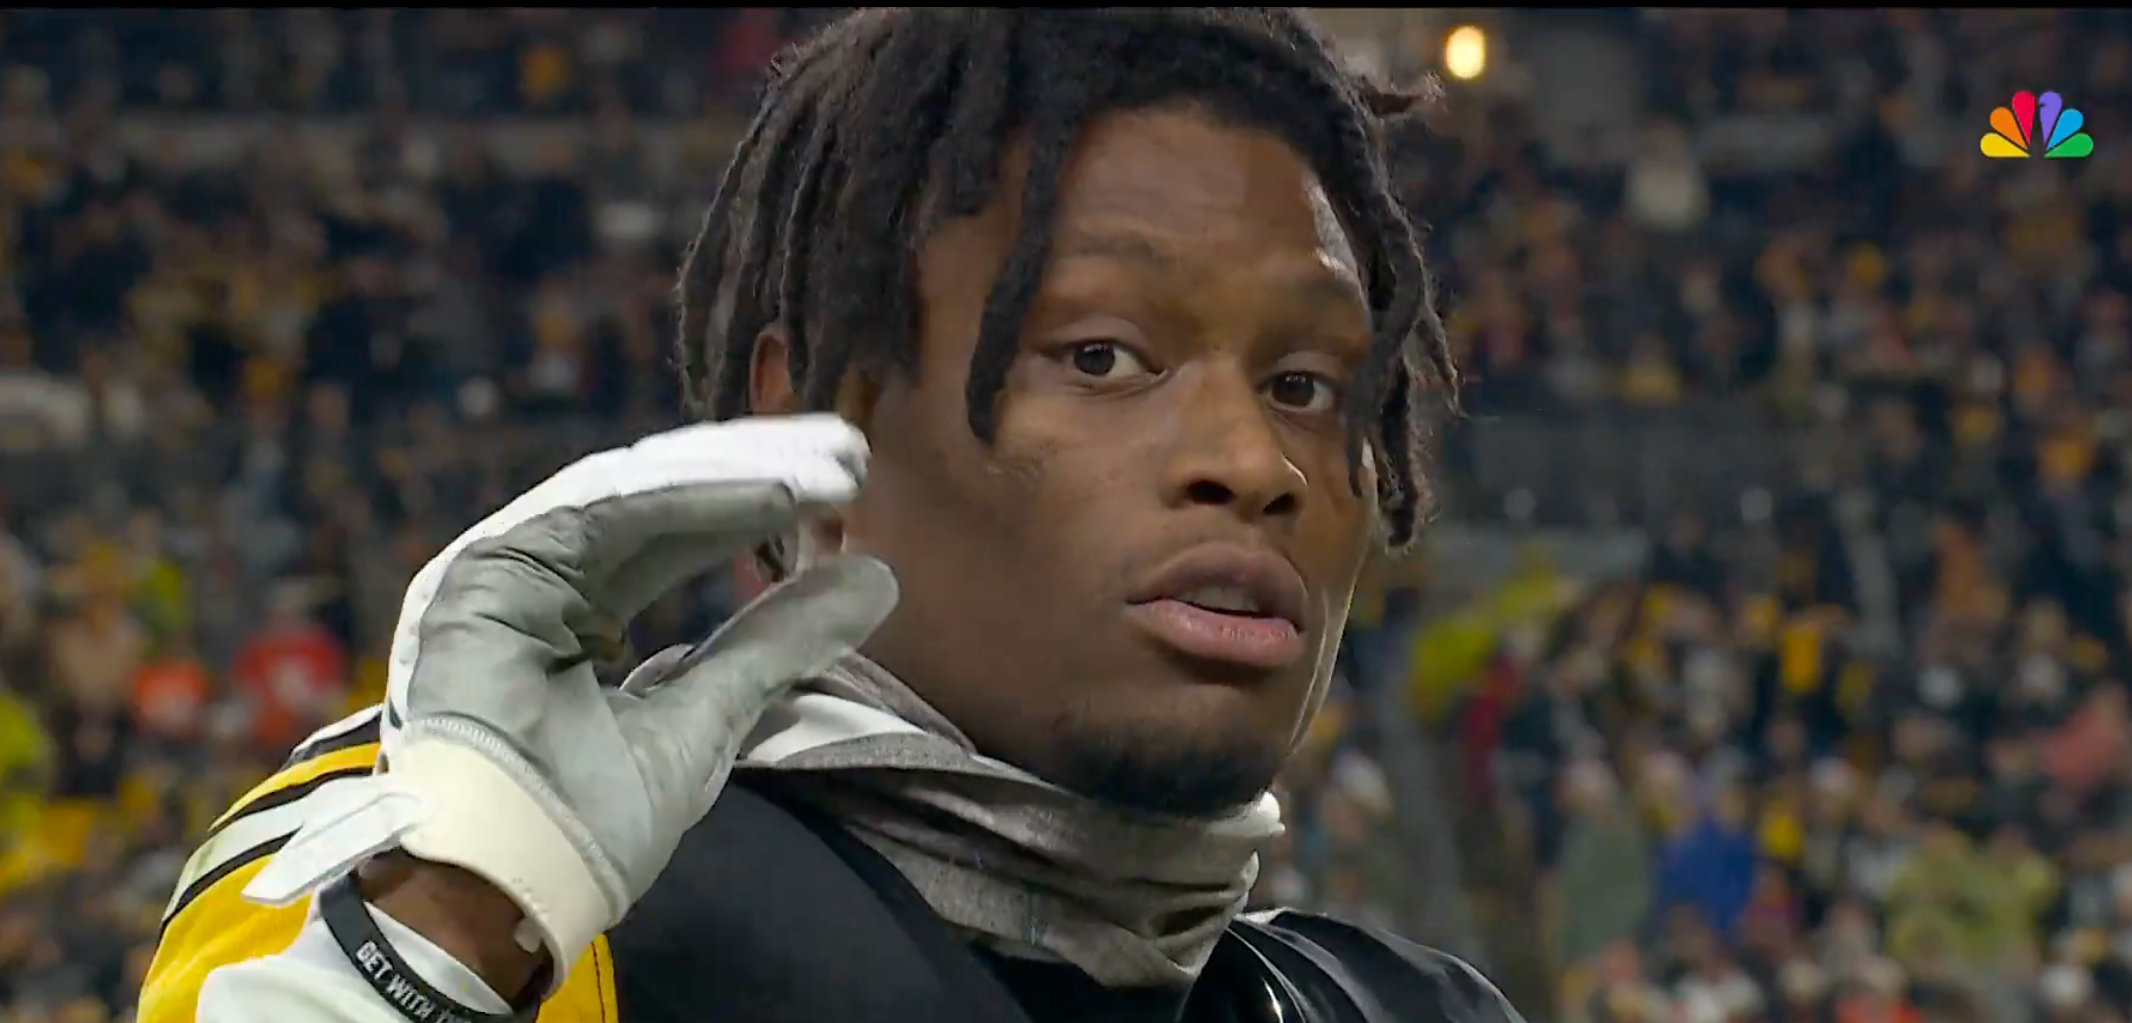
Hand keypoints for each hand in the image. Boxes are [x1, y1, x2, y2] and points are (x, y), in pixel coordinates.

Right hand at [244, 415, 898, 994]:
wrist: (505, 894)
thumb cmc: (587, 828)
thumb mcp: (707, 720)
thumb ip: (775, 645)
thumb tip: (877, 577)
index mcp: (569, 609)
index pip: (675, 536)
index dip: (759, 507)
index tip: (849, 485)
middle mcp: (533, 576)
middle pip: (659, 500)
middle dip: (759, 471)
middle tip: (851, 450)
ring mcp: (503, 566)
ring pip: (637, 491)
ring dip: (738, 472)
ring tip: (829, 466)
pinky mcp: (485, 568)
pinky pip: (603, 509)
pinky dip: (692, 496)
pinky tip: (771, 491)